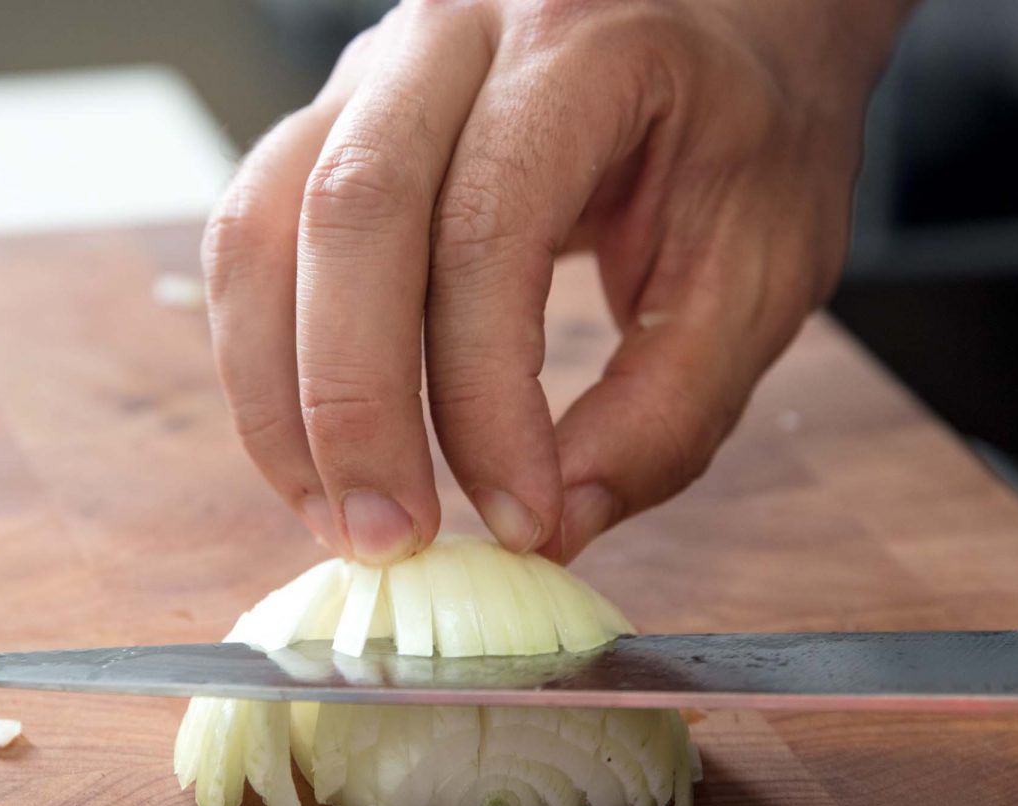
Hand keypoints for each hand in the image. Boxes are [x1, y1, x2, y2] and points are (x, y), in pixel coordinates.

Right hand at [203, 0, 910, 562]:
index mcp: (580, 46)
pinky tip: (314, 446)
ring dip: (278, 394)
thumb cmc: (753, 127)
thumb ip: (671, 405)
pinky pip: (254, 236)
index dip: (486, 402)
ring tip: (334, 515)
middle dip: (352, 407)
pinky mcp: (336, 121)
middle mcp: (452, 32)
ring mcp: (375, 69)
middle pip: (346, 217)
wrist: (729, 11)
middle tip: (388, 540)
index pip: (487, 232)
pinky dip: (265, 356)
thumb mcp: (763, 269)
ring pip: (264, 227)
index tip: (521, 520)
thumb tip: (555, 524)